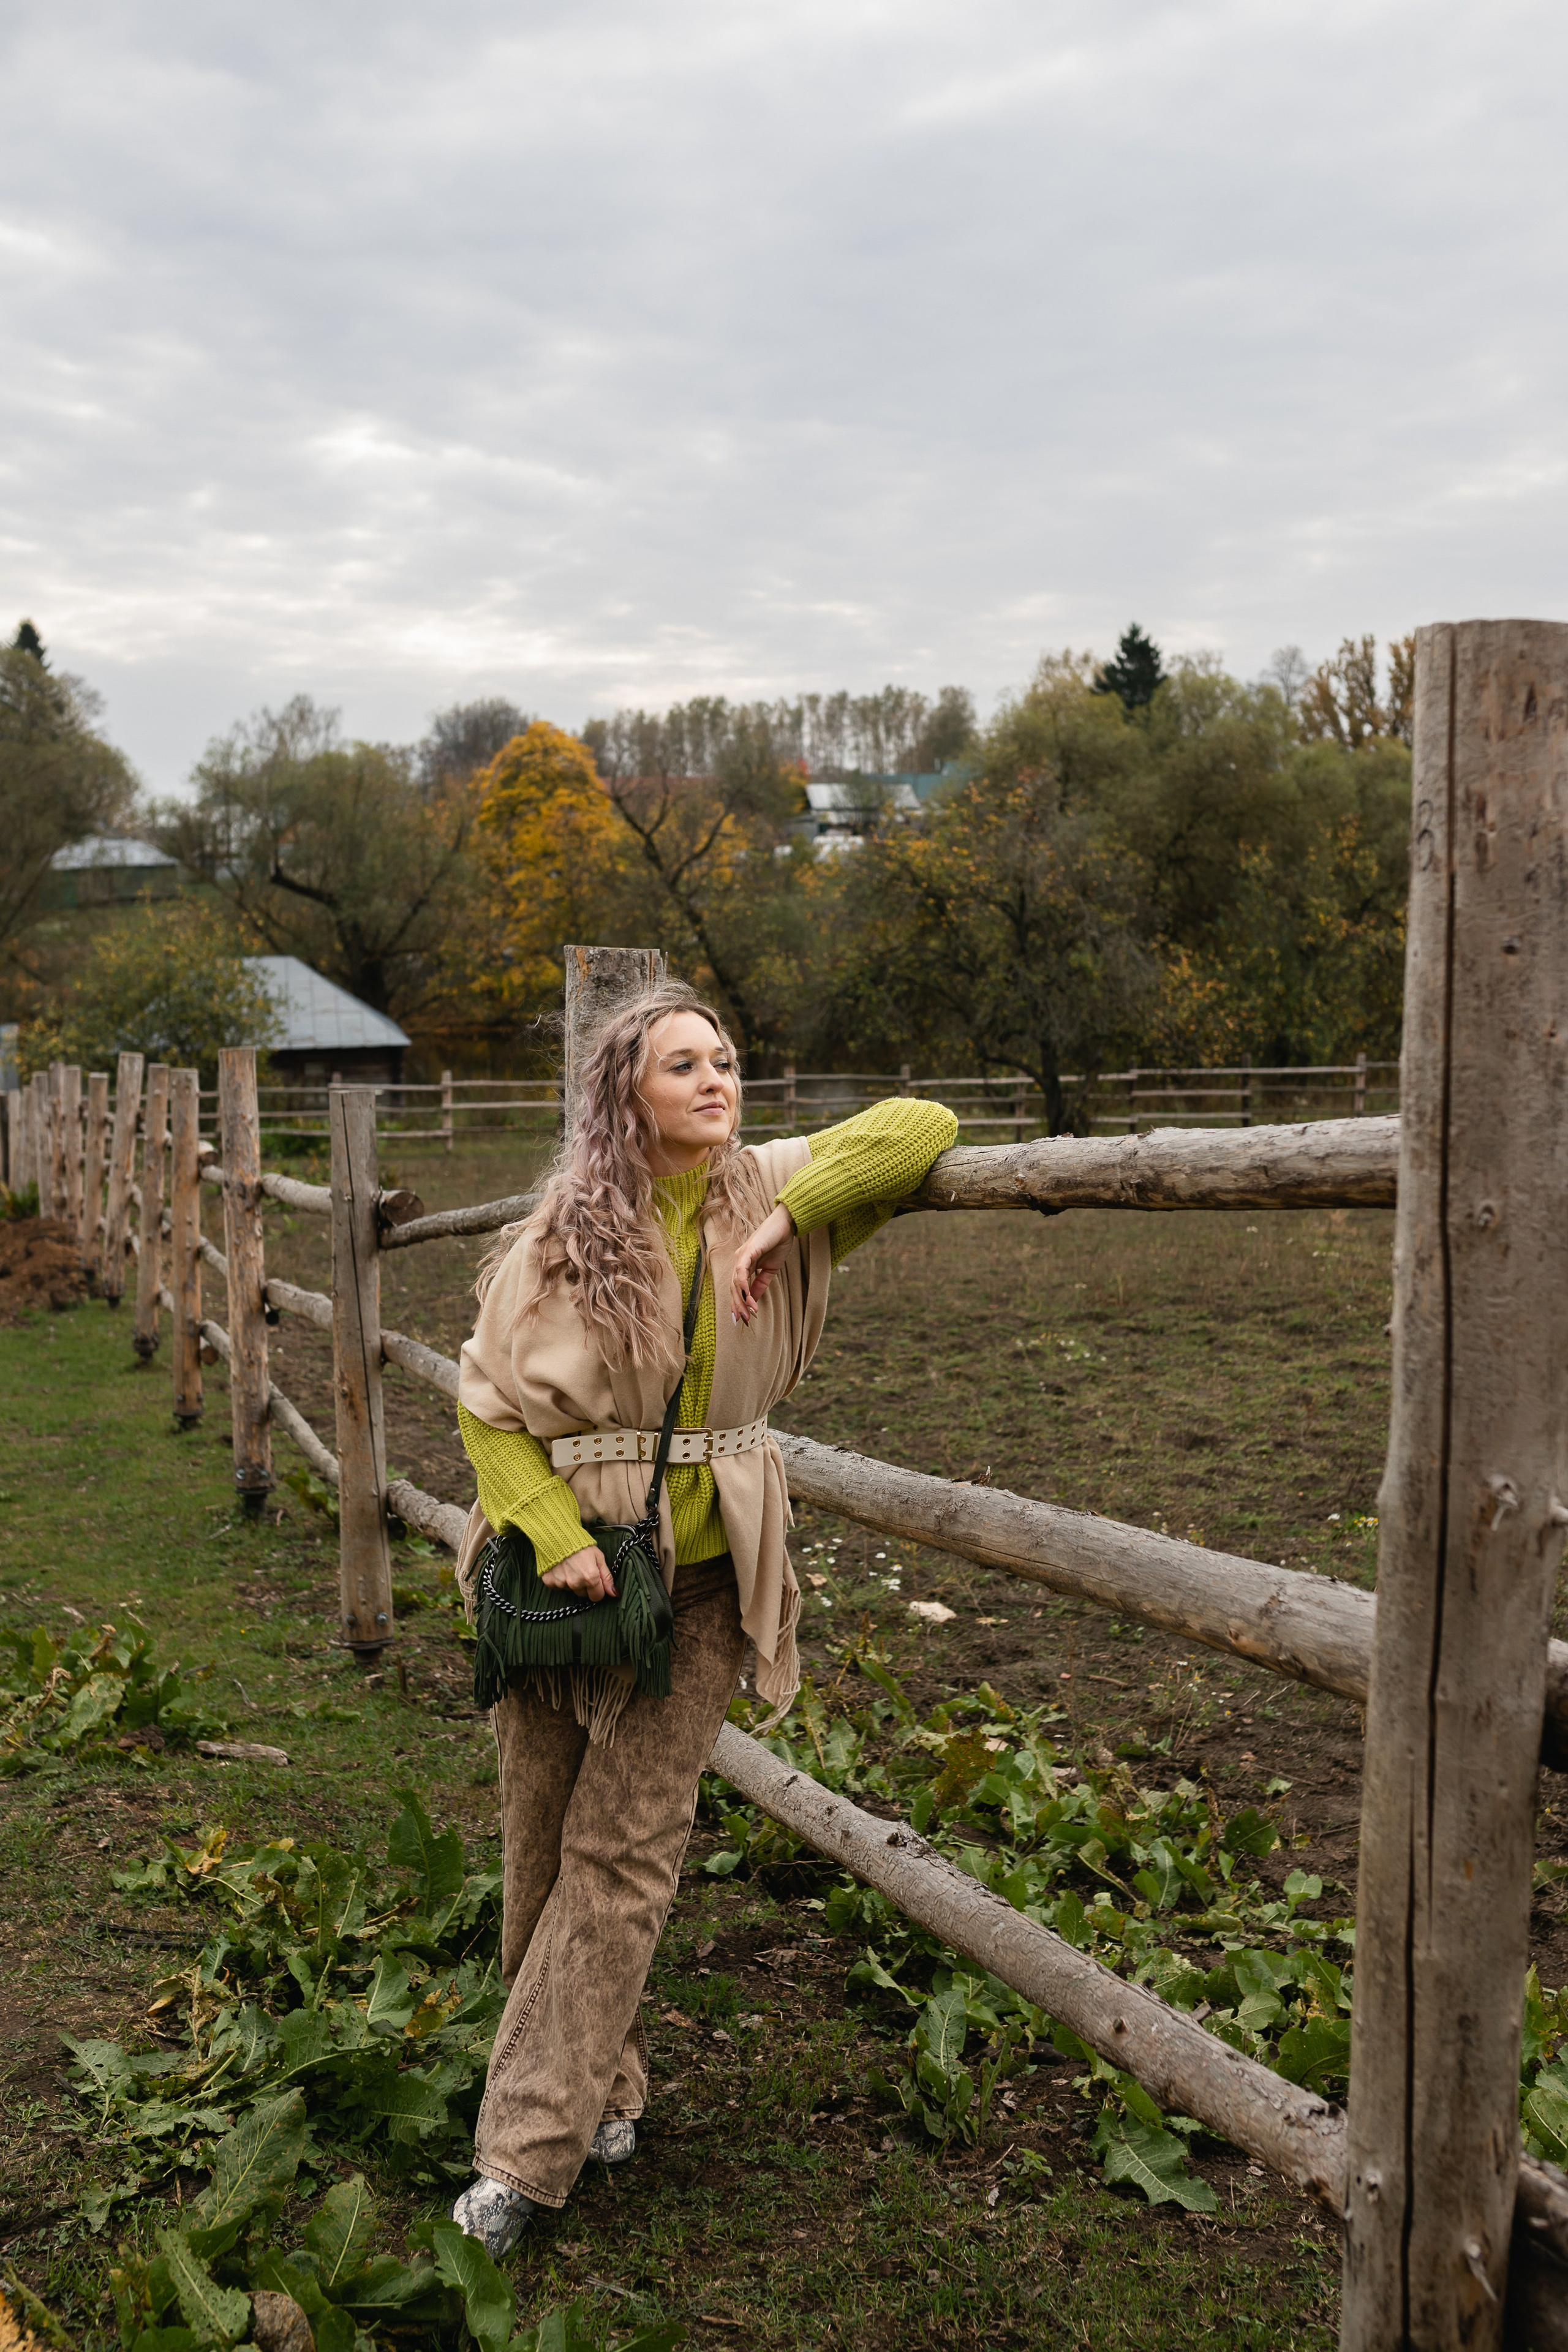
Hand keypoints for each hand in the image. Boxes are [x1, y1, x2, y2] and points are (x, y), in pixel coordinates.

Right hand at [541, 1543, 614, 1601]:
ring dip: (572, 1582)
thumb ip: (607, 1577)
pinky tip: (561, 1568)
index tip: (595, 1581)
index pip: (597, 1597)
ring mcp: (561, 1583)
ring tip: (570, 1566)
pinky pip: (558, 1586)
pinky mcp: (549, 1582)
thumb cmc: (581, 1544)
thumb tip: (614, 1593)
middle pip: (583, 1594)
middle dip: (585, 1586)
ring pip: (571, 1590)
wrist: (557, 1535)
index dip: (598, 1589)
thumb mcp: (598, 1557)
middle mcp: (575, 1583)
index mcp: (590, 1578)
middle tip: (582, 1570)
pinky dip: (560, 1579)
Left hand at [730, 1203, 794, 1325]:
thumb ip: (761, 1283)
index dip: (738, 1304)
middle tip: (744, 1321)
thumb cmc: (778, 1243)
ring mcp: (742, 1255)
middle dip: (738, 1306)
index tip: (743, 1320)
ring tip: (749, 1313)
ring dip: (742, 1300)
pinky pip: (742, 1271)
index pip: (737, 1288)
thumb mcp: (770, 1269)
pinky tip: (749, 1297)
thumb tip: (754, 1299)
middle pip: (733, 1288)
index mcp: (743, 1265)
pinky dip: (744, 1285)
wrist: (786, 1226)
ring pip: (736, 1282)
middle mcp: (739, 1260)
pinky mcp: (748, 1251)